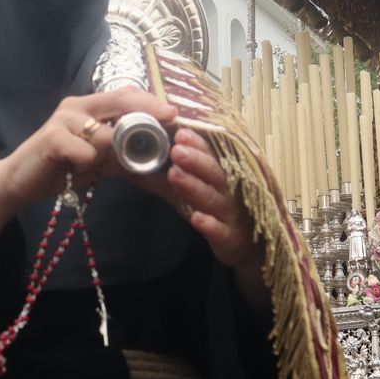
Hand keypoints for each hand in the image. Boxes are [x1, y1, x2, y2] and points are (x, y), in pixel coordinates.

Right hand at [0, 88, 177, 206]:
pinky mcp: (52, 138)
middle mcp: (77, 106)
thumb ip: (122, 154)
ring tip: (92, 167)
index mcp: (88, 107)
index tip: (174, 113)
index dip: (151, 101)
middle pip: (120, 100)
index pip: (125, 95)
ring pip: (105, 133)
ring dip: (110, 154)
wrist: (20, 182)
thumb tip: (156, 154)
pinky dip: (88, 165)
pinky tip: (75, 172)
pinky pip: (86, 152)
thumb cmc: (60, 168)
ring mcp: (63, 120)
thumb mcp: (98, 160)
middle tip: (170, 119)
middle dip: (148, 110)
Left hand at [146, 128, 263, 274]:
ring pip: (213, 199)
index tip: (180, 133)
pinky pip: (220, 231)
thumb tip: (131, 166)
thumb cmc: (216, 212)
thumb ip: (164, 180)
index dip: (197, 144)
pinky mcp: (230, 238)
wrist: (248, 245)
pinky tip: (197, 219)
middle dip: (196, 160)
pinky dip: (210, 225)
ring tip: (174, 175)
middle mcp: (227, 191)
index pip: (210, 155)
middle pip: (213, 172)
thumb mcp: (190, 193)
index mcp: (220, 175)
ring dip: (194, 186)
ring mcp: (230, 215)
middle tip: (176, 149)